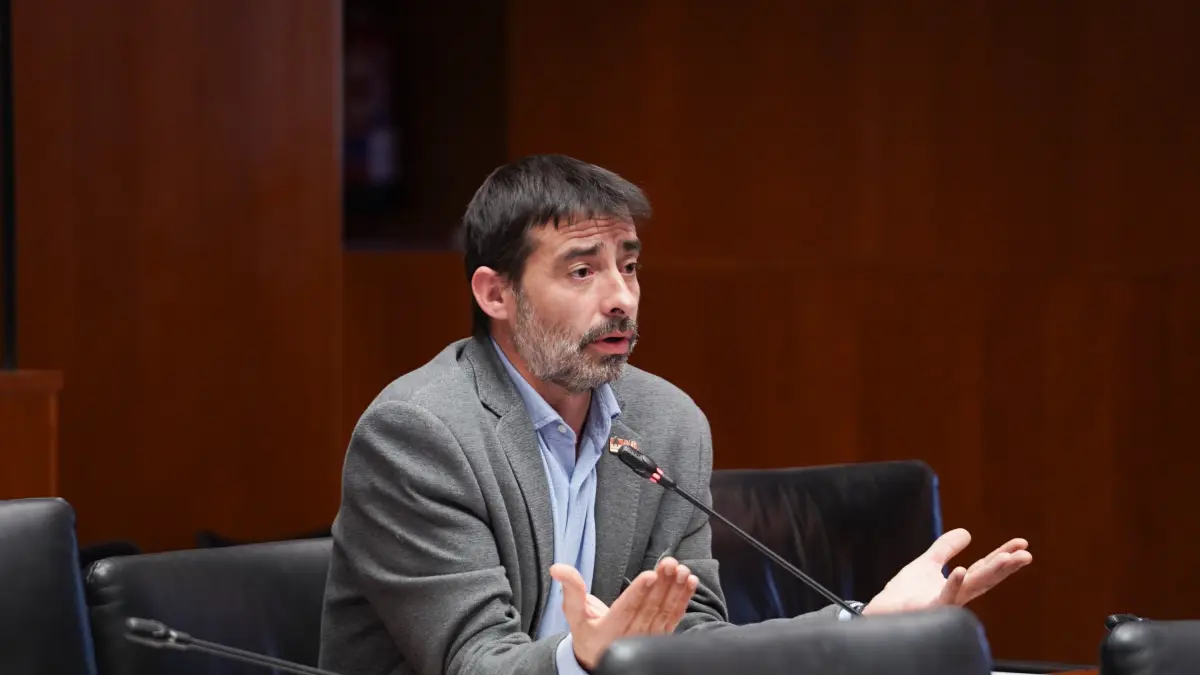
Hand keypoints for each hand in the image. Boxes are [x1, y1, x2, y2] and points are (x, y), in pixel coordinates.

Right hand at [550, 556, 698, 670]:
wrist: (601, 662)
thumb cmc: (588, 635)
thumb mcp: (575, 616)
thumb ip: (571, 591)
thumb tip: (557, 568)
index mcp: (609, 629)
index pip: (626, 609)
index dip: (639, 592)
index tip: (650, 574)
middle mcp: (632, 636)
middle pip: (649, 606)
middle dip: (661, 583)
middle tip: (669, 563)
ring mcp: (650, 637)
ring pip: (664, 611)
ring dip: (675, 589)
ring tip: (681, 570)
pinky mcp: (662, 636)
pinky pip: (674, 617)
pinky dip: (683, 599)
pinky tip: (689, 583)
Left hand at [862, 528, 1031, 614]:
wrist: (883, 610)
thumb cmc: (905, 592)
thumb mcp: (927, 563)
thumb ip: (945, 548)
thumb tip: (967, 532)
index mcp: (958, 584)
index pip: (984, 568)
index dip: (1002, 556)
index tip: (1021, 544)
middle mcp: (956, 595)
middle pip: (985, 578)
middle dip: (1006, 567)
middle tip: (1026, 554)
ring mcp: (945, 603)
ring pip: (972, 587)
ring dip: (991, 573)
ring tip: (1007, 559)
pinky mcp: (929, 608)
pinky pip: (944, 597)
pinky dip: (953, 585)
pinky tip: (961, 571)